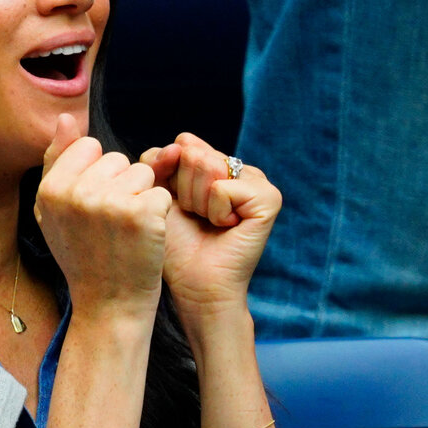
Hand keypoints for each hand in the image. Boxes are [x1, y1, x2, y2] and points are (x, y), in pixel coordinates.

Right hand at [35, 114, 171, 319]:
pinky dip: (158, 214)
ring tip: (125, 232)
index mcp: (50, 189)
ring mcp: (109, 203)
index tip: (92, 209)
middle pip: (117, 158)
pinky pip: (160, 192)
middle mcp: (76, 192)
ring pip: (141, 173)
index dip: (97, 174)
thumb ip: (58, 162)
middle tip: (109, 226)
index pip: (89, 147)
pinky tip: (143, 238)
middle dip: (121, 185)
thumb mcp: (55, 211)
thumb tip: (66, 117)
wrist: (108, 305)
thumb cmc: (84, 256)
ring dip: (141, 198)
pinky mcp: (142, 213)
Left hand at [139, 132, 280, 321]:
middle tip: (195, 218)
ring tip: (210, 223)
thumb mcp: (159, 196)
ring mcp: (257, 181)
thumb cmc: (176, 246)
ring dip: (197, 202)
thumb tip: (180, 142)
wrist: (195, 285)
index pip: (181, 144)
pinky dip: (215, 211)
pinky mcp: (268, 198)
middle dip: (182, 191)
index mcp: (216, 165)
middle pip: (192, 154)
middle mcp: (239, 169)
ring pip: (207, 167)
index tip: (177, 207)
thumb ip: (160, 163)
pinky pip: (222, 188)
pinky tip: (226, 227)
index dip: (168, 178)